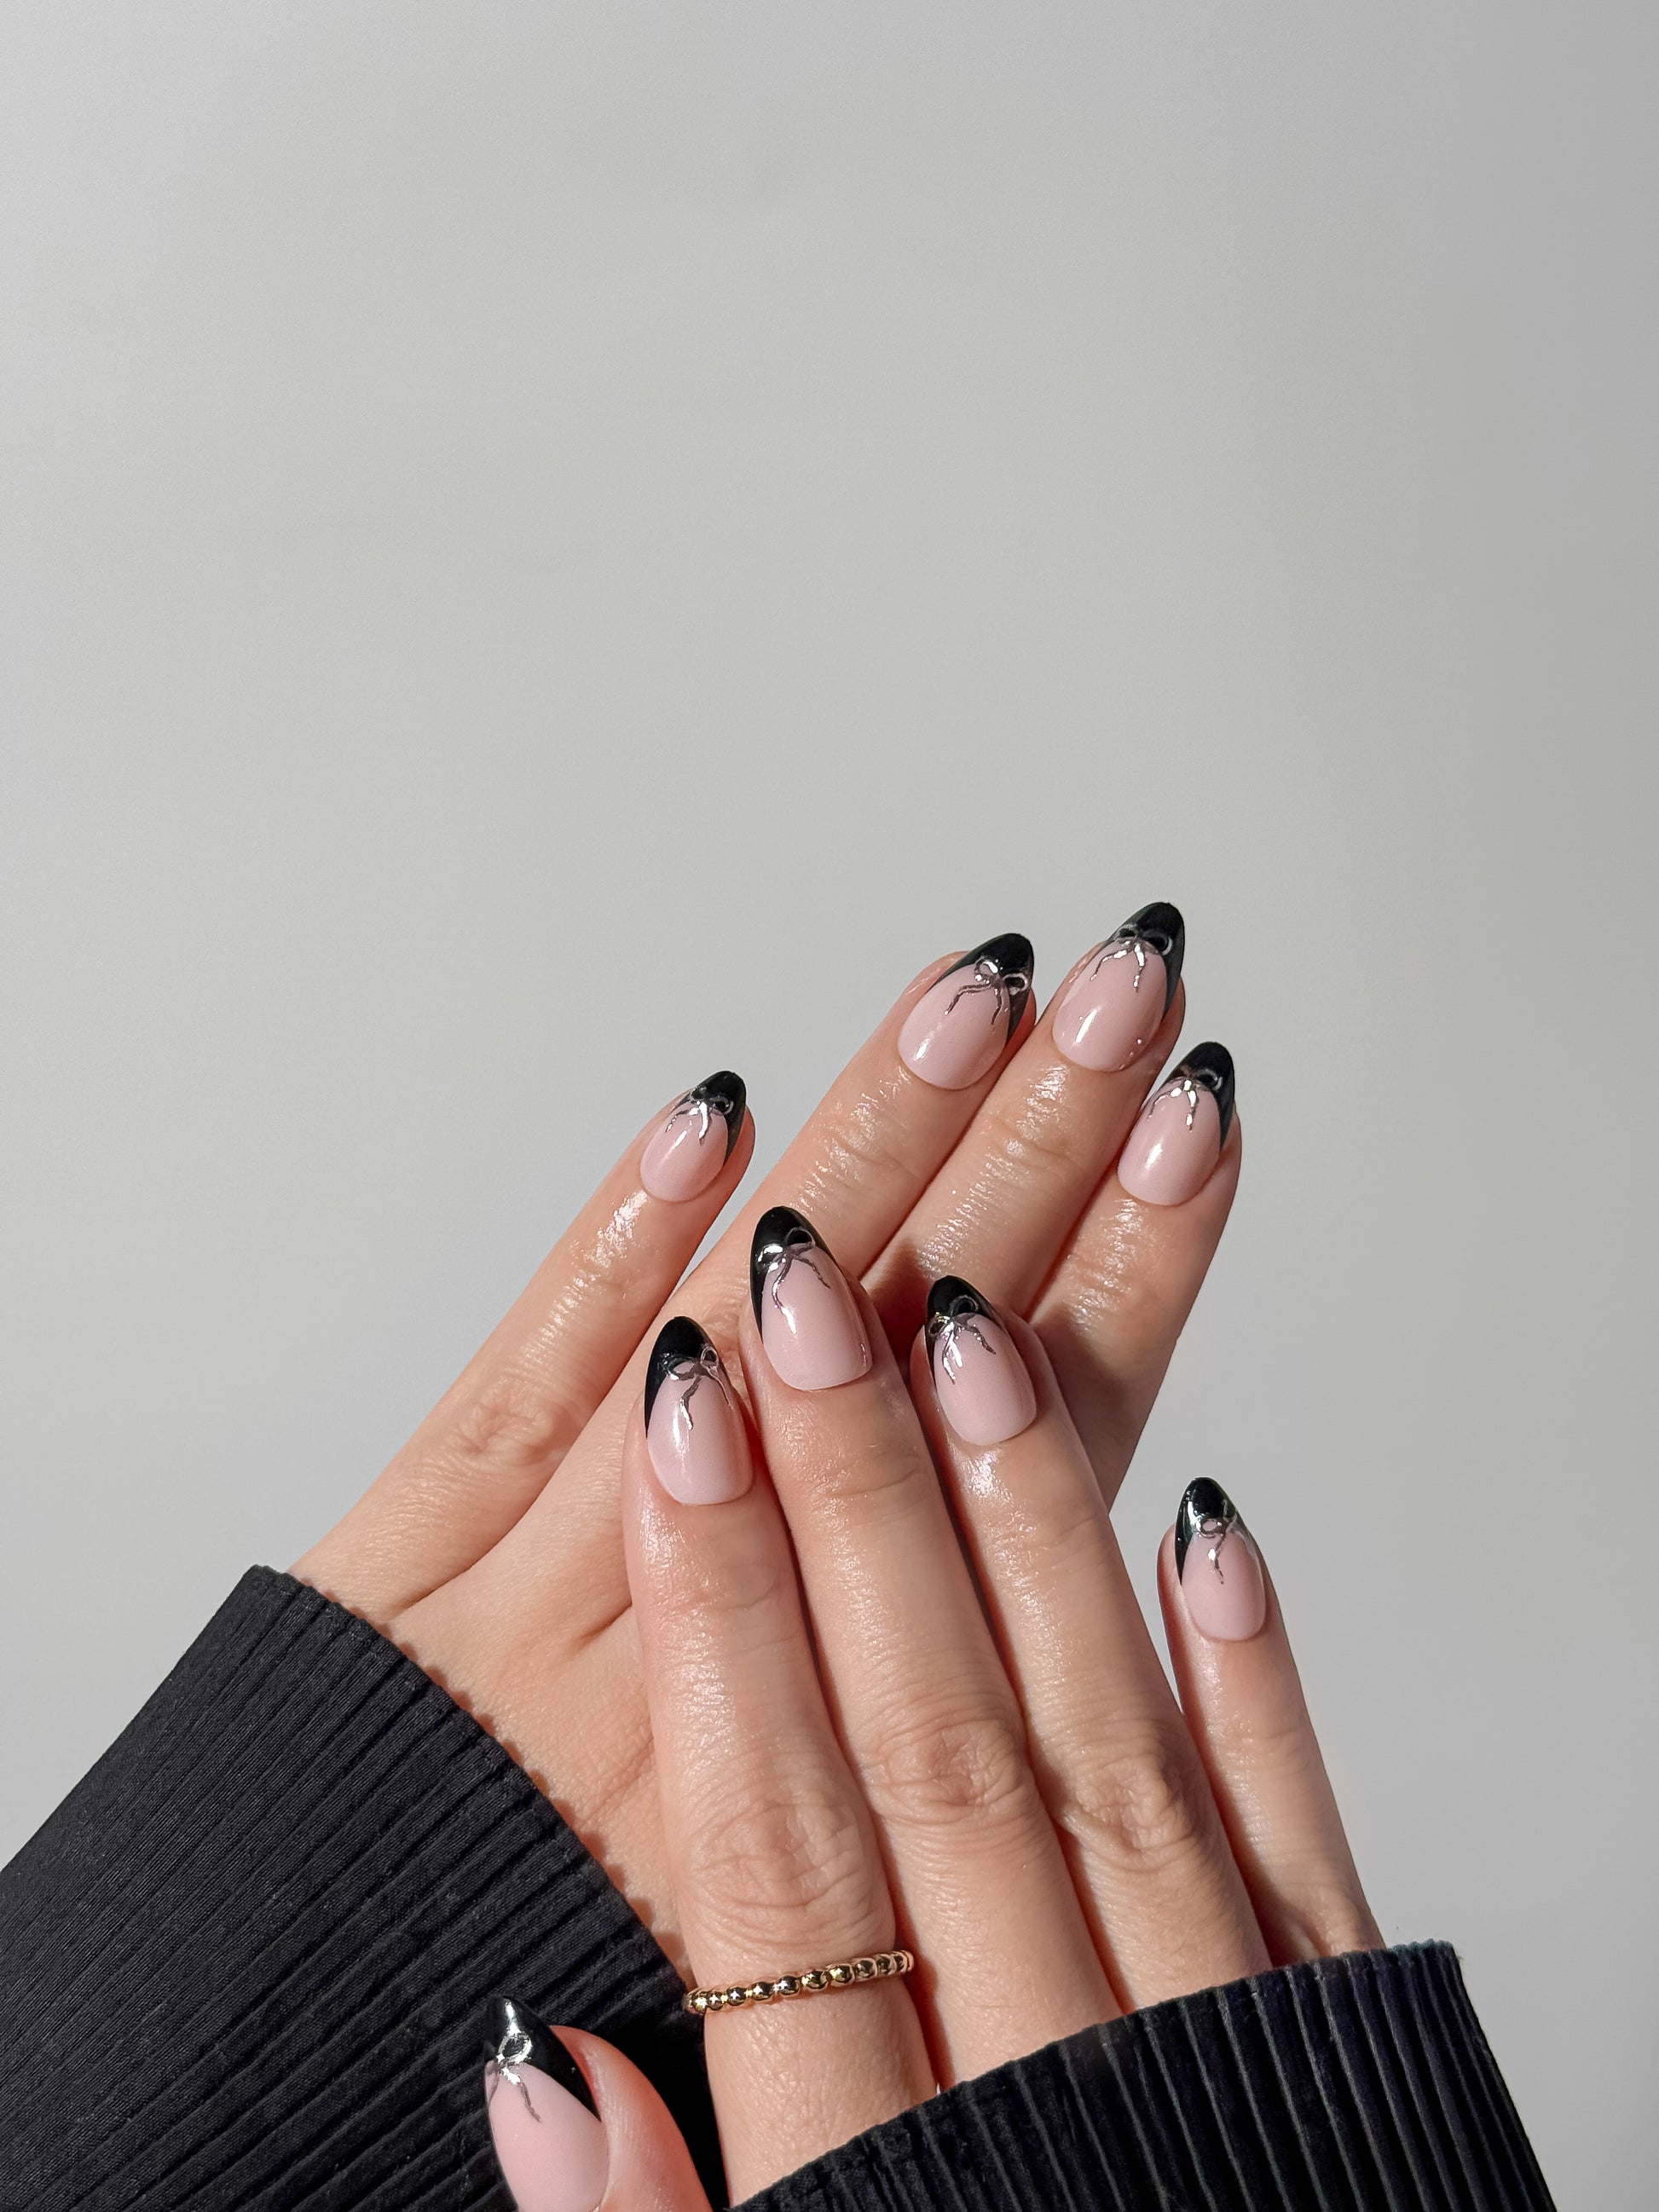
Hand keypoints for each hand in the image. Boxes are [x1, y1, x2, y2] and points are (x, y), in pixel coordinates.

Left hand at [297, 915, 1239, 1944]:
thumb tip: (1063, 1606)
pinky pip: (519, 1382)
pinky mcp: (400, 1567)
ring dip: (862, 1151)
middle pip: (908, 1357)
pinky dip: (607, 1249)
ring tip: (971, 998)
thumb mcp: (828, 1926)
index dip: (1127, 1278)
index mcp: (854, 1744)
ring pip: (734, 1337)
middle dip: (1035, 1148)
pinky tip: (707, 1124)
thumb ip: (931, 1739)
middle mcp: (724, 1650)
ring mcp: (548, 1589)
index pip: (1031, 1463)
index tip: (1196, 1130)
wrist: (317, 2060)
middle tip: (1120, 986)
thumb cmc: (588, 1985)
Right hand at [479, 1227, 1377, 2206]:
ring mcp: (1226, 2056)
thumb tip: (529, 2062)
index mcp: (886, 2184)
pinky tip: (1207, 1518)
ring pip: (1102, 1751)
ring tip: (966, 1330)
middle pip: (932, 1751)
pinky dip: (1251, 1674)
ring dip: (1027, 1532)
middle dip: (848, 1506)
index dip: (714, 1620)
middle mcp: (1060, 2086)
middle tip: (798, 1291)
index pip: (772, 1849)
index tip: (672, 1426)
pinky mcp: (1353, 2046)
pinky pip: (1298, 1840)